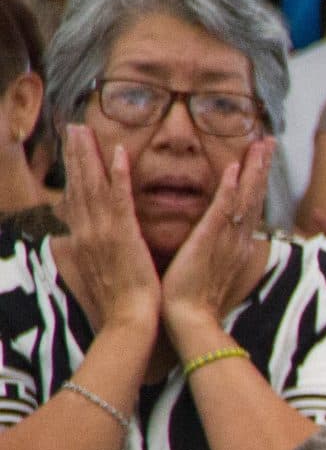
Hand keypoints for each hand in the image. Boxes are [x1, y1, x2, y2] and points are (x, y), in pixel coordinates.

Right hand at [55, 125, 160, 332]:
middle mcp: (88, 232)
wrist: (129, 322)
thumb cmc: (119, 301)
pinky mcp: (123, 236)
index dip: (74, 171)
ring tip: (85, 130)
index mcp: (86, 239)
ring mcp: (104, 233)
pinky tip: (117, 153)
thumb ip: (88, 253)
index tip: (72, 147)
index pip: (78, 197)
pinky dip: (117, 176)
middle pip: (79, 185)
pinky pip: (119, 200)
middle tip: (74, 127)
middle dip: (76, 155)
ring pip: (93, 187)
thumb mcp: (98, 272)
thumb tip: (71, 243)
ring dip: (89, 156)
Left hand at [161, 139, 272, 333]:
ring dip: (253, 170)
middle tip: (268, 140)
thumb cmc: (194, 299)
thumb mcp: (210, 268)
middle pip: (254, 196)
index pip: (249, 205)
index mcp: (235, 243)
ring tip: (260, 145)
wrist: (189, 320)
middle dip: (262, 166)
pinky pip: (222, 212)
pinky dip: (230, 191)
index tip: (261, 156)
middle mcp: (237, 238)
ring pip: (244, 198)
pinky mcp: (208, 243)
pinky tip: (234, 170)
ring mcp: (226, 240)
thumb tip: (221, 239)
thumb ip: (217, 249)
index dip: (256, 179)